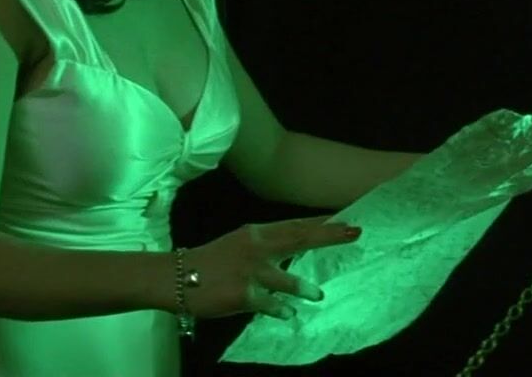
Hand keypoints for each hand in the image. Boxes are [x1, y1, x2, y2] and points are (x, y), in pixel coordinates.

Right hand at [183, 215, 360, 320]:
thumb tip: (296, 247)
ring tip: (318, 295)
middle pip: (299, 239)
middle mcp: (257, 247)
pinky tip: (289, 313)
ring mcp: (251, 272)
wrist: (177, 277)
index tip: (345, 218)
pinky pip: (269, 304)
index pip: (295, 225)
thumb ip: (267, 245)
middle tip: (354, 232)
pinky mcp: (243, 295)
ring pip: (285, 278)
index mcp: (256, 233)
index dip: (321, 222)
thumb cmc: (211, 261)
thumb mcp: (240, 244)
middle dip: (329, 236)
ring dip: (303, 287)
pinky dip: (280, 309)